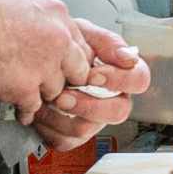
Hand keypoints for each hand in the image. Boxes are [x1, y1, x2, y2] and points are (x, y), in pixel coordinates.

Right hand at [0, 0, 99, 114]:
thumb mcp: (22, 2)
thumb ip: (42, 19)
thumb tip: (45, 29)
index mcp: (58, 15)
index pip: (83, 46)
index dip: (73, 61)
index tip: (68, 69)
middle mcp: (57, 39)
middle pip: (78, 71)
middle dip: (65, 80)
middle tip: (52, 84)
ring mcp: (44, 65)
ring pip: (57, 91)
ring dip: (43, 95)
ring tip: (31, 96)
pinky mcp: (25, 87)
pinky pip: (34, 108)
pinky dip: (26, 112)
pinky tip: (20, 110)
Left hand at [29, 27, 147, 149]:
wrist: (34, 55)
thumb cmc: (62, 43)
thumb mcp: (84, 33)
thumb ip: (106, 41)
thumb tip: (128, 57)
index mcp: (121, 74)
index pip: (138, 80)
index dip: (119, 80)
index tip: (94, 75)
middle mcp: (112, 99)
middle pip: (118, 112)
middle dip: (88, 105)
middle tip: (64, 95)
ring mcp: (94, 119)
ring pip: (87, 129)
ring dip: (62, 116)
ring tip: (46, 100)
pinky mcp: (72, 135)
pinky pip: (65, 141)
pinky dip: (47, 127)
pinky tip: (40, 111)